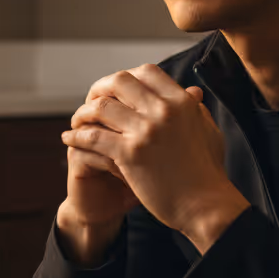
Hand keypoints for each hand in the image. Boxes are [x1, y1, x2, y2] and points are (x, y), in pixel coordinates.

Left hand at [62, 64, 249, 250]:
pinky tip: (70, 139)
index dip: (127, 77)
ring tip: (77, 122)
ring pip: (101, 107)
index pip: (147, 71)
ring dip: (83, 112)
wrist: (206, 206)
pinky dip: (77, 136)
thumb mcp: (209, 131)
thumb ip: (197, 109)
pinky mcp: (131, 154)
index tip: (117, 90)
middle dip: (100, 88)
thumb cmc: (208, 173)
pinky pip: (94, 136)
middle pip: (120, 81)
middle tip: (92, 101)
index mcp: (182, 102)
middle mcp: (164, 110)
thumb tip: (192, 92)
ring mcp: (146, 131)